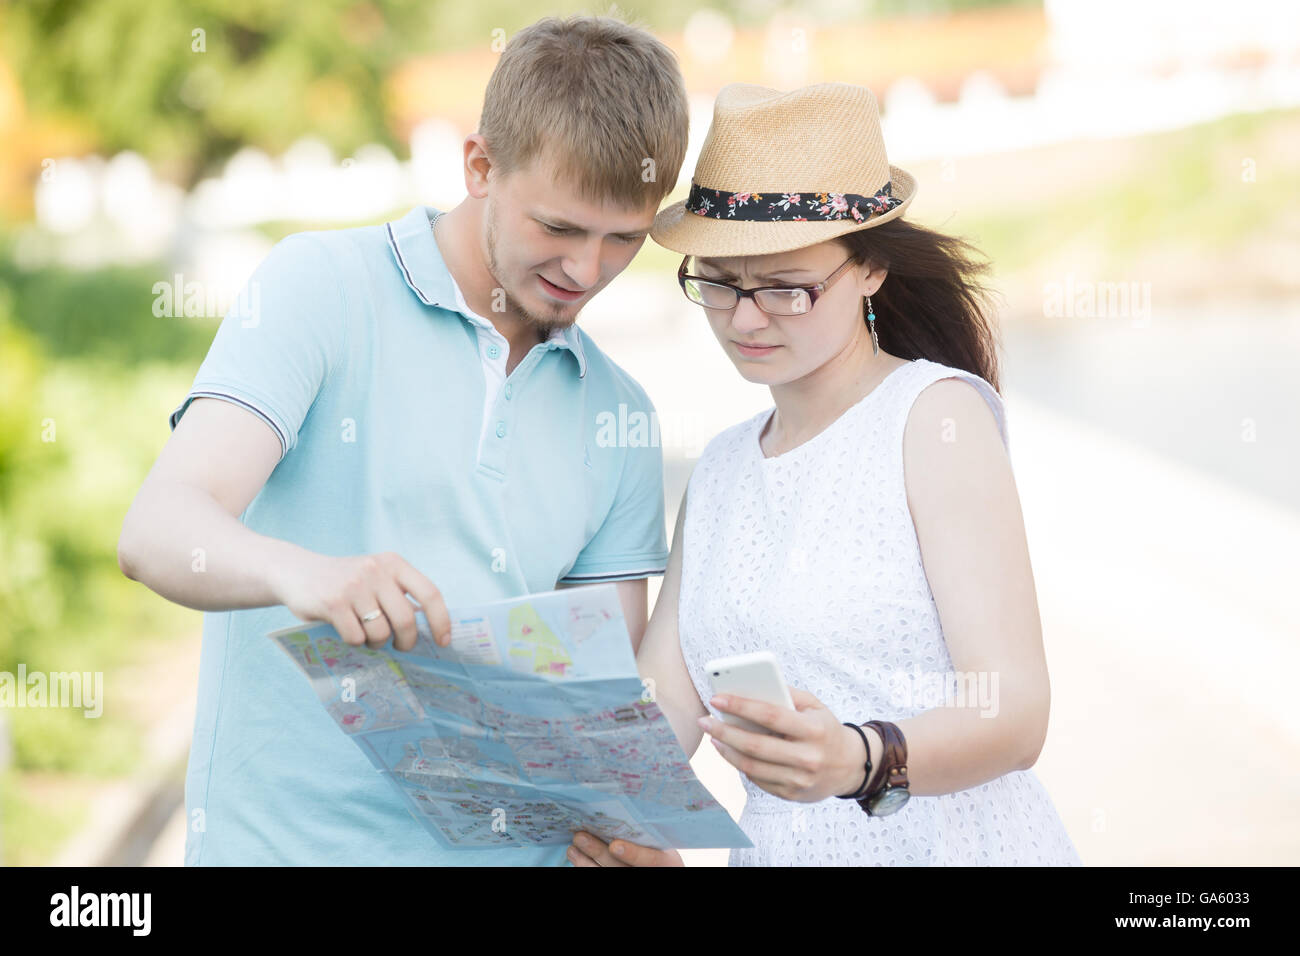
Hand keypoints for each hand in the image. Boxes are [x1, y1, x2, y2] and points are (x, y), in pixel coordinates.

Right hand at [272, 549, 452, 650]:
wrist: (297, 572)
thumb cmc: (346, 581)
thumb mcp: (376, 576)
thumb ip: (399, 595)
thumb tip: (428, 631)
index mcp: (394, 563)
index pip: (430, 593)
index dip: (441, 621)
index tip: (443, 642)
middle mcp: (376, 570)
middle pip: (406, 620)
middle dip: (406, 641)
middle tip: (399, 646)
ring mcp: (354, 586)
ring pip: (380, 632)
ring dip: (377, 643)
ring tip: (367, 636)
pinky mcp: (333, 602)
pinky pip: (356, 637)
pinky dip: (354, 642)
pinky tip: (346, 631)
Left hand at [567, 831, 683, 866]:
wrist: (656, 861)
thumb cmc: (661, 842)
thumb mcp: (663, 837)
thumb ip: (648, 827)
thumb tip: (622, 800)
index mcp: (667, 861)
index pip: (652, 860)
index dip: (634, 854)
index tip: (615, 845)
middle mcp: (649, 872)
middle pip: (620, 867)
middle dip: (598, 852)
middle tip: (580, 836)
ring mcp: (630, 874)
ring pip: (605, 873)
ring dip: (585, 861)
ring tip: (572, 846)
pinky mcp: (615, 877)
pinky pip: (598, 875)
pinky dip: (584, 865)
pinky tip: (575, 854)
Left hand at [699, 688, 871, 802]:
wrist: (850, 766)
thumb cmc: (825, 728)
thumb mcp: (815, 706)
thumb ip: (787, 694)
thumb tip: (749, 688)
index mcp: (814, 730)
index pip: (770, 716)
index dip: (741, 706)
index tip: (716, 698)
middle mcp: (808, 758)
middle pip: (756, 745)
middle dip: (724, 731)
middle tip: (704, 720)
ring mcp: (799, 780)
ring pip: (752, 767)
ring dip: (726, 751)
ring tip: (712, 736)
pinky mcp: (792, 795)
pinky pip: (758, 780)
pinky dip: (739, 765)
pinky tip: (729, 751)